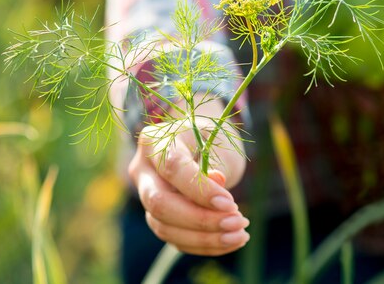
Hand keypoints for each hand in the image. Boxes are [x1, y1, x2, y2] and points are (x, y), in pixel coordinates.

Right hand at [128, 122, 249, 255]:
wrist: (199, 143)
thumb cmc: (210, 138)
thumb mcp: (216, 141)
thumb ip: (215, 162)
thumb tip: (217, 188)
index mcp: (155, 141)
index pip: (173, 169)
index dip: (201, 191)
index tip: (230, 204)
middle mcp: (142, 170)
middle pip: (160, 204)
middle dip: (200, 220)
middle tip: (237, 222)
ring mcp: (145, 196)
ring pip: (165, 228)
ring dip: (206, 238)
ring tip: (240, 235)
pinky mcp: (156, 217)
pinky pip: (175, 239)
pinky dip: (205, 245)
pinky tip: (232, 241)